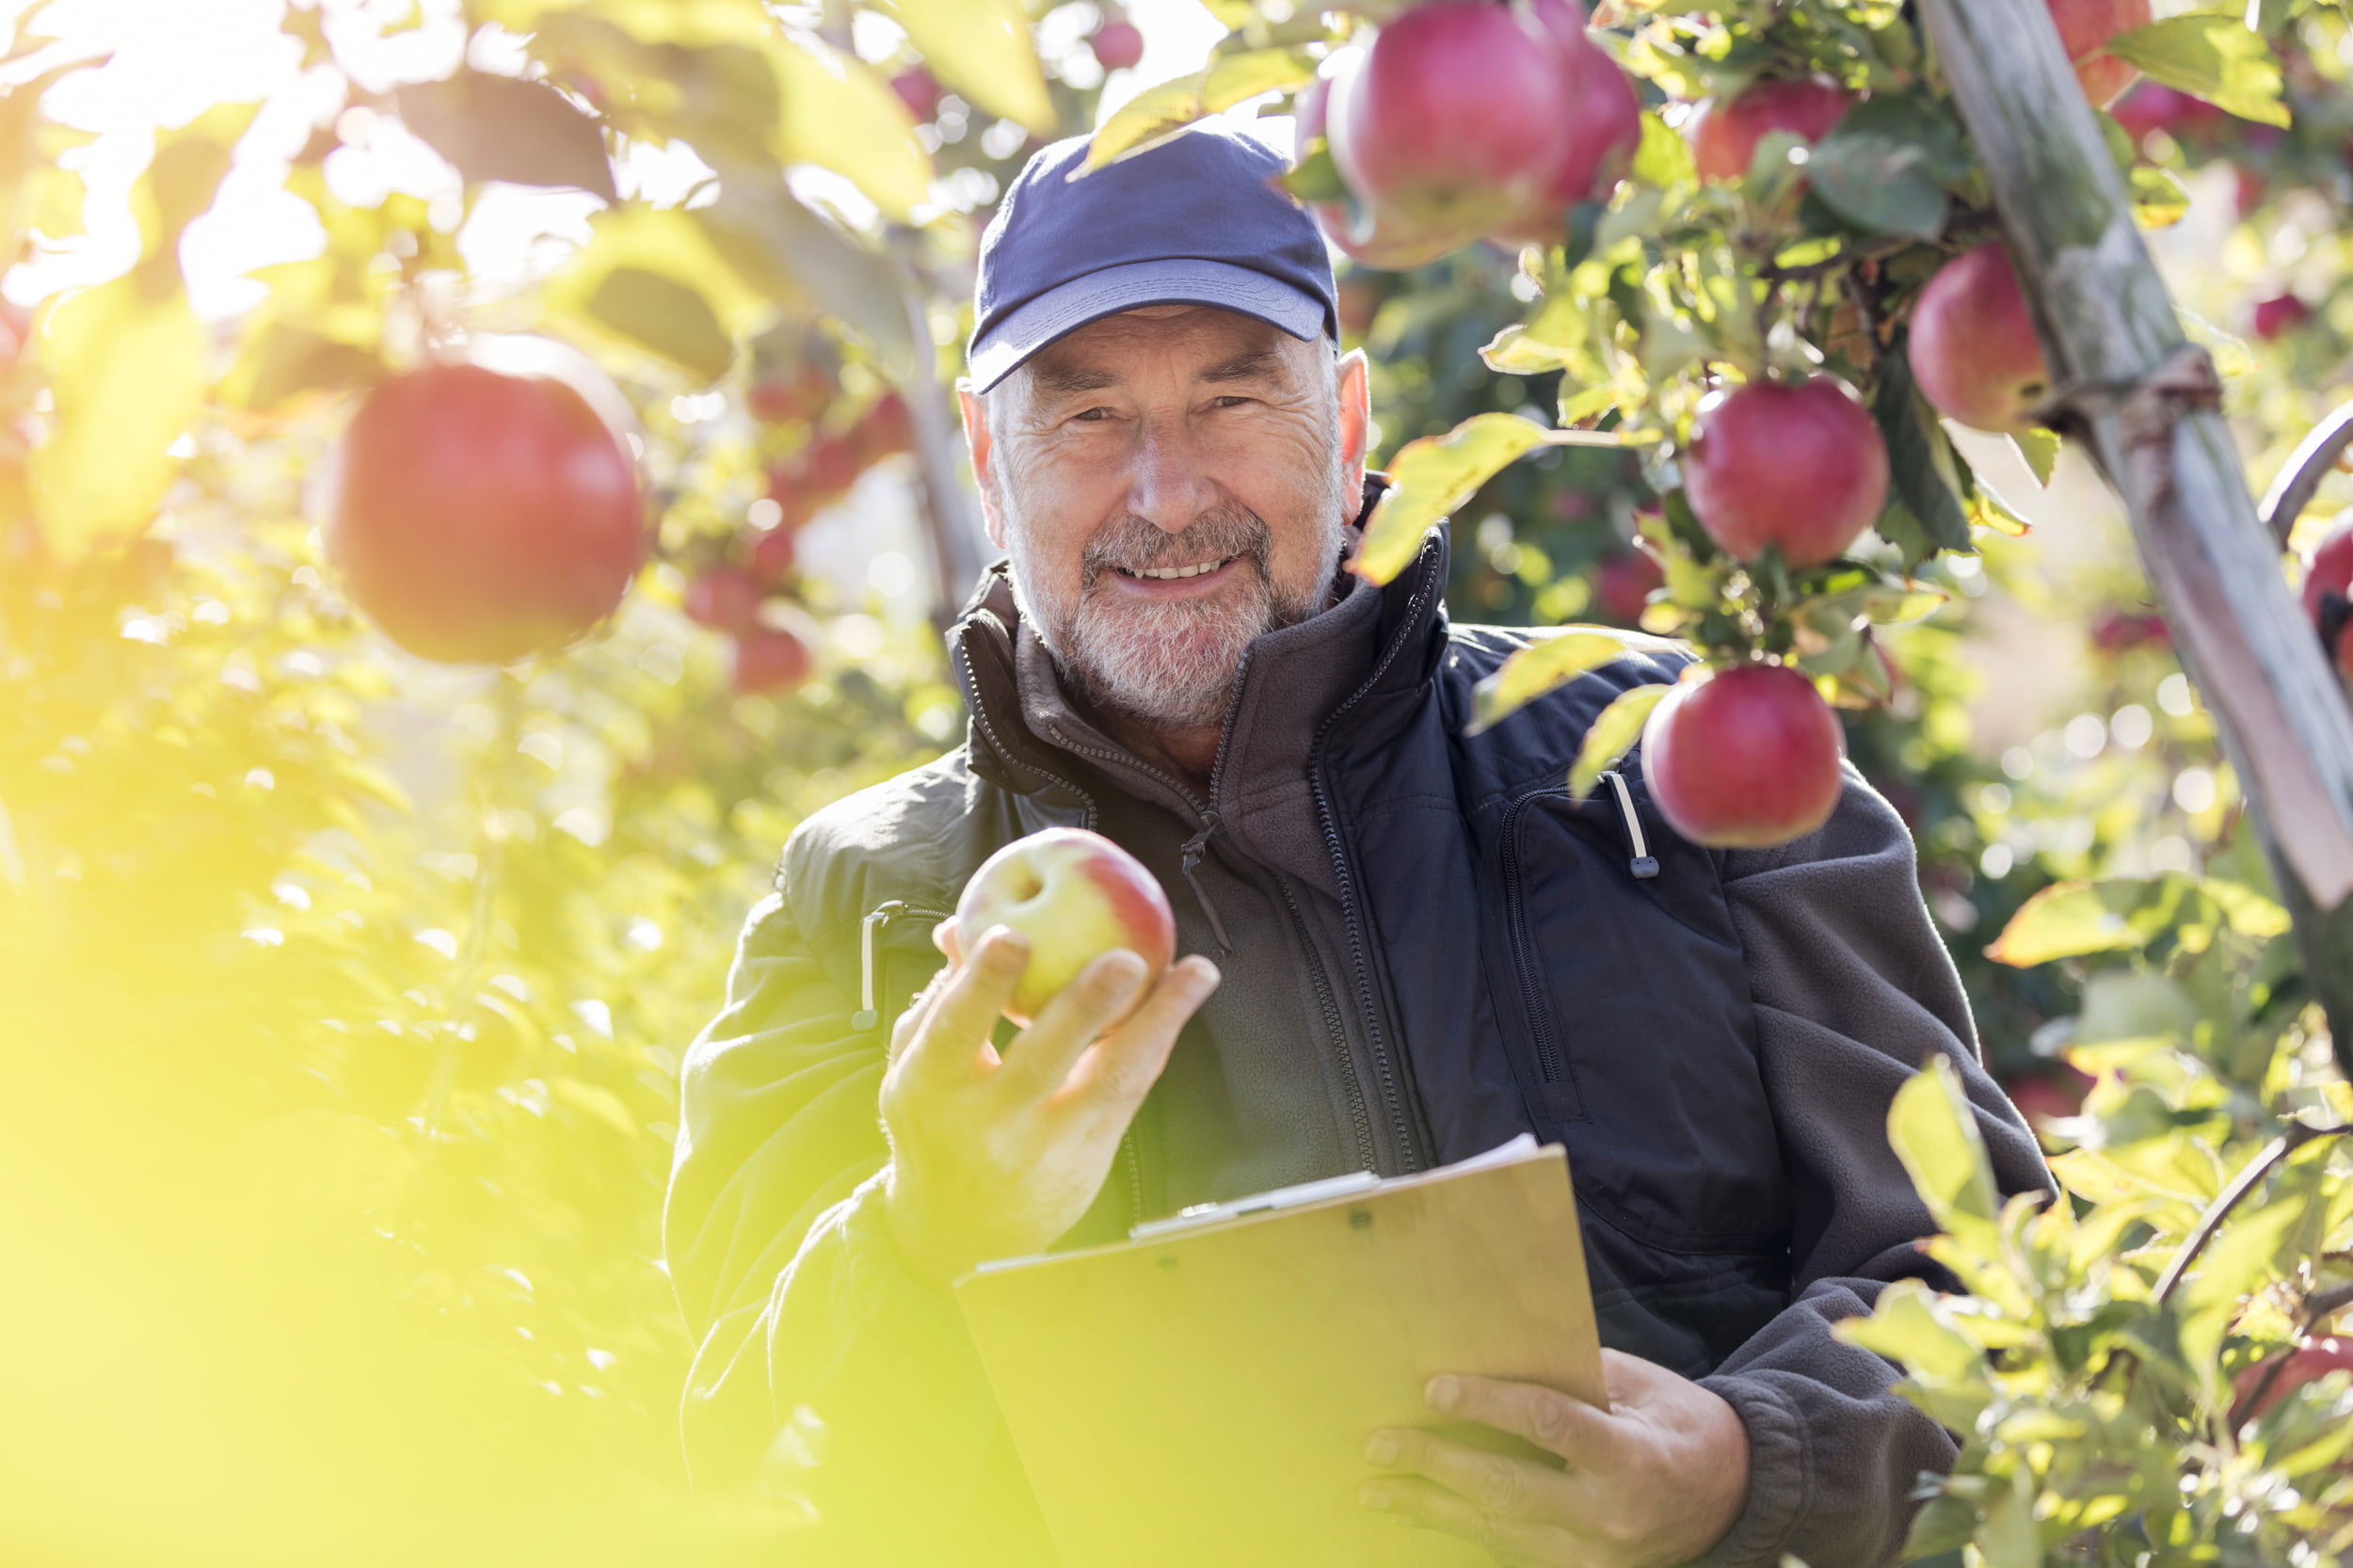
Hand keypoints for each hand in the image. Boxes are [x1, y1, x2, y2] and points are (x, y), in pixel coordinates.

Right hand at [879, 920, 1218, 1286]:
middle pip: (1039, 1063)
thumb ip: (943, 996)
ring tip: (1193, 973)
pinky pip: (1129, 1093)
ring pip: (1107, 1082)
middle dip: (1083, 1008)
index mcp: (930, 1088)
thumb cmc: (938, 1121)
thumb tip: (961, 926)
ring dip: (1156, 1022)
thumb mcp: (917, 1065)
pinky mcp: (1087, 1156)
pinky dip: (1156, 1042)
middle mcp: (987, 1122)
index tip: (1011, 935)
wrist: (960, 1228)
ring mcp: (1043, 1145)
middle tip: (1125, 959)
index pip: (953, 1032)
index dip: (981, 985)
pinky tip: (1180, 1002)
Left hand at [1360, 1350, 1748, 1567]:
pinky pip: (1511, 1554)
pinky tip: (1420, 1519)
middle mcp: (1610, 1515)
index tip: (1435, 1389)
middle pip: (1507, 1488)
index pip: (1548, 1426)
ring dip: (1431, 1509)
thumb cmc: (1683, 1425)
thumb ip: (1576, 1375)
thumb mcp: (1643, 1386)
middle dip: (1436, 1465)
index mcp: (1631, 1458)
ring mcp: (1596, 1557)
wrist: (1735, 1498)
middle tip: (1380, 1445)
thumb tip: (1497, 1354)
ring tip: (1377, 1491)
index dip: (1488, 1406)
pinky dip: (1463, 1533)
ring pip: (1497, 1531)